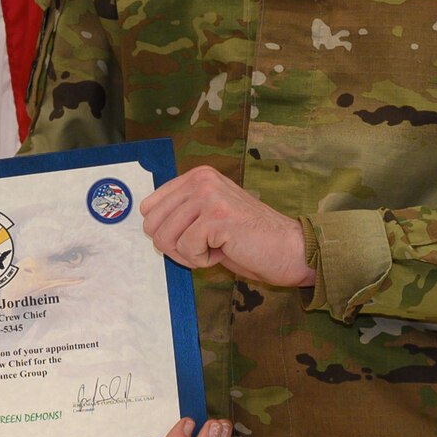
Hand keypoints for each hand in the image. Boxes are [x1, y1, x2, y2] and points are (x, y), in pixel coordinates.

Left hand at [140, 166, 314, 286]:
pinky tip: (226, 250)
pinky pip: (186, 249)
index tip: (192, 237)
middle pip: (151, 223)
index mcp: (197, 176)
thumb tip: (146, 225)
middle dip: (173, 246)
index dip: (165, 232)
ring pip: (165, 238)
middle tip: (204, 247)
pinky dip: (202, 260)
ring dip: (189, 254)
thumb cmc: (249, 240)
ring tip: (217, 247)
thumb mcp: (208, 216)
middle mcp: (201, 180)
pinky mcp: (217, 216)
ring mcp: (209, 196)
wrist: (290, 250)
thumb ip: (181, 213)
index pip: (148, 206)